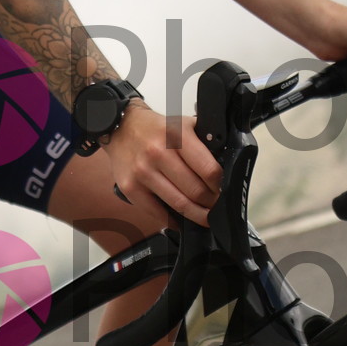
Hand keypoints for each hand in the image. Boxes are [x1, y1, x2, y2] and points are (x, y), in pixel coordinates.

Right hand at [105, 102, 220, 227]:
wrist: (120, 127)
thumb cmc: (156, 129)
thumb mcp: (183, 125)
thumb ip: (204, 142)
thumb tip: (225, 165)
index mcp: (177, 136)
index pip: (208, 170)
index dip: (220, 185)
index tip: (224, 190)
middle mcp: (159, 154)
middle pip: (196, 191)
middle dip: (211, 203)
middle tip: (216, 206)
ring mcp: (143, 172)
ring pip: (179, 204)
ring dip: (196, 214)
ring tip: (204, 216)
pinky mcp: (131, 188)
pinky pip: (157, 213)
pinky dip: (173, 220)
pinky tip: (180, 220)